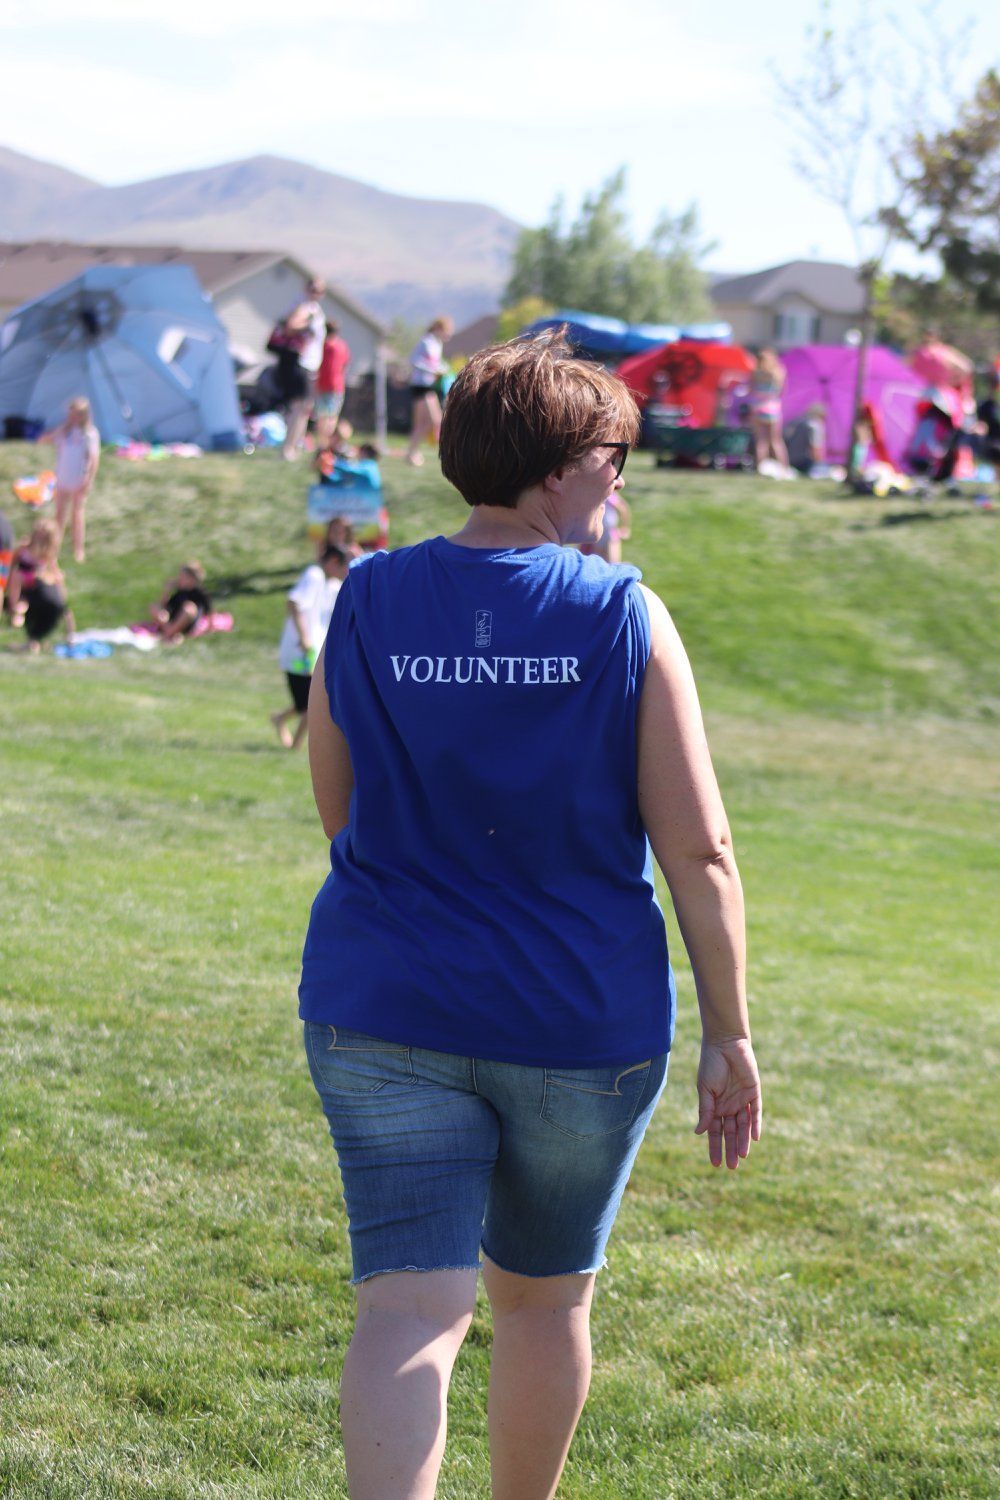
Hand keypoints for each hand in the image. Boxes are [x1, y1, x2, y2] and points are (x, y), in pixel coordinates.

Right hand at [694, 1036, 761, 1169]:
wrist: (725, 1043)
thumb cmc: (711, 1064)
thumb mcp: (705, 1089)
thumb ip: (705, 1110)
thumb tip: (698, 1132)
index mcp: (715, 1106)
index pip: (715, 1132)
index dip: (715, 1147)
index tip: (715, 1164)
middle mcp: (729, 1106)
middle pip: (731, 1132)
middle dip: (730, 1149)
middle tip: (731, 1167)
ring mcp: (742, 1100)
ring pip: (744, 1126)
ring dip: (743, 1141)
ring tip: (742, 1157)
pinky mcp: (754, 1093)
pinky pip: (756, 1112)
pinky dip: (756, 1125)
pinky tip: (755, 1138)